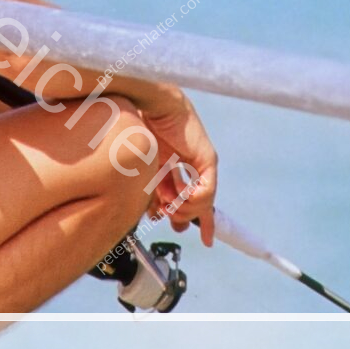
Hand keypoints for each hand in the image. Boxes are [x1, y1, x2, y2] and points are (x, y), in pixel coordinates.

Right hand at [139, 94, 217, 247]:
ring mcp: (203, 165)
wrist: (151, 107)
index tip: (205, 241)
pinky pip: (206, 192)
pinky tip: (179, 196)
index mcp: (178, 169)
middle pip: (201, 206)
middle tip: (170, 218)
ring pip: (203, 203)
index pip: (194, 201)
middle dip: (184, 217)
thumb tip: (157, 216)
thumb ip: (153, 192)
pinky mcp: (208, 161)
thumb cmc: (142, 130)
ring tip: (168, 202)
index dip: (200, 222)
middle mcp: (194, 169)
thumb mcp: (145, 171)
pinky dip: (192, 199)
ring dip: (182, 208)